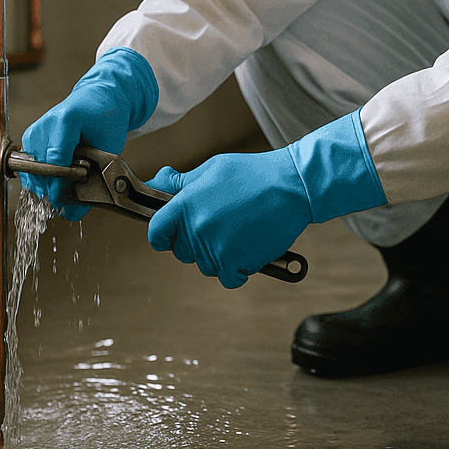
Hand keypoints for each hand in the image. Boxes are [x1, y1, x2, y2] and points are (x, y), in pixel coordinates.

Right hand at [20, 48, 157, 219]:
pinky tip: (52, 182)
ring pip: (29, 169)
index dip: (57, 184)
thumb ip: (95, 177)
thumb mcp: (110, 148)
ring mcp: (35, 130)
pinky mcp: (30, 137)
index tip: (62, 201)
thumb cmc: (106, 120)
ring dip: (42, 185)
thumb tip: (72, 213)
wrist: (99, 99)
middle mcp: (45, 123)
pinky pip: (28, 165)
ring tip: (60, 191)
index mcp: (67, 119)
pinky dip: (39, 177)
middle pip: (38, 167)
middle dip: (50, 188)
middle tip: (64, 201)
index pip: (55, 160)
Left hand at [146, 111, 386, 286]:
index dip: (161, 236)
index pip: (156, 231)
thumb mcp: (213, 169)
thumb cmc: (255, 174)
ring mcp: (216, 248)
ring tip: (239, 232)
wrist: (293, 186)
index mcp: (186, 203)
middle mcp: (197, 228)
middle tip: (220, 226)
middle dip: (196, 243)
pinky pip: (228, 278)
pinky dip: (238, 269)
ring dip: (219, 256)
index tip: (168, 237)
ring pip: (205, 266)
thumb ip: (181, 183)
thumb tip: (155, 183)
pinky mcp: (237, 263)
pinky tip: (249, 248)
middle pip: (182, 252)